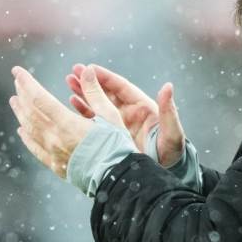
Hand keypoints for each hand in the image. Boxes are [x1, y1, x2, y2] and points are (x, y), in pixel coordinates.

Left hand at [8, 65, 127, 177]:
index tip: (17, 71)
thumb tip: (88, 70)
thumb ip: (95, 92)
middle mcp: (54, 138)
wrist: (116, 178)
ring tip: (15, 101)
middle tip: (16, 81)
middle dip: (22, 94)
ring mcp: (52, 152)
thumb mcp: (109, 115)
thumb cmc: (115, 146)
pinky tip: (22, 130)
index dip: (26, 83)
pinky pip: (35, 149)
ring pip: (29, 129)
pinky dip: (26, 137)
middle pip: (30, 112)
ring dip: (20, 113)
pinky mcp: (56, 165)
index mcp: (66, 123)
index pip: (38, 98)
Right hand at [65, 63, 186, 167]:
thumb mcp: (172, 132)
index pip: (121, 87)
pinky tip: (73, 102)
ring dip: (84, 92)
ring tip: (69, 81)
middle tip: (74, 70)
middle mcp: (129, 112)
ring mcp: (119, 123)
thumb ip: (168, 111)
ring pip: (98, 103)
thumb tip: (168, 86)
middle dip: (90, 81)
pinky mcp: (111, 135)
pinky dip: (84, 110)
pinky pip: (95, 120)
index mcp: (142, 107)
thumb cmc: (172, 152)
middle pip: (106, 92)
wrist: (164, 173)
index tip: (90, 68)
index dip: (105, 77)